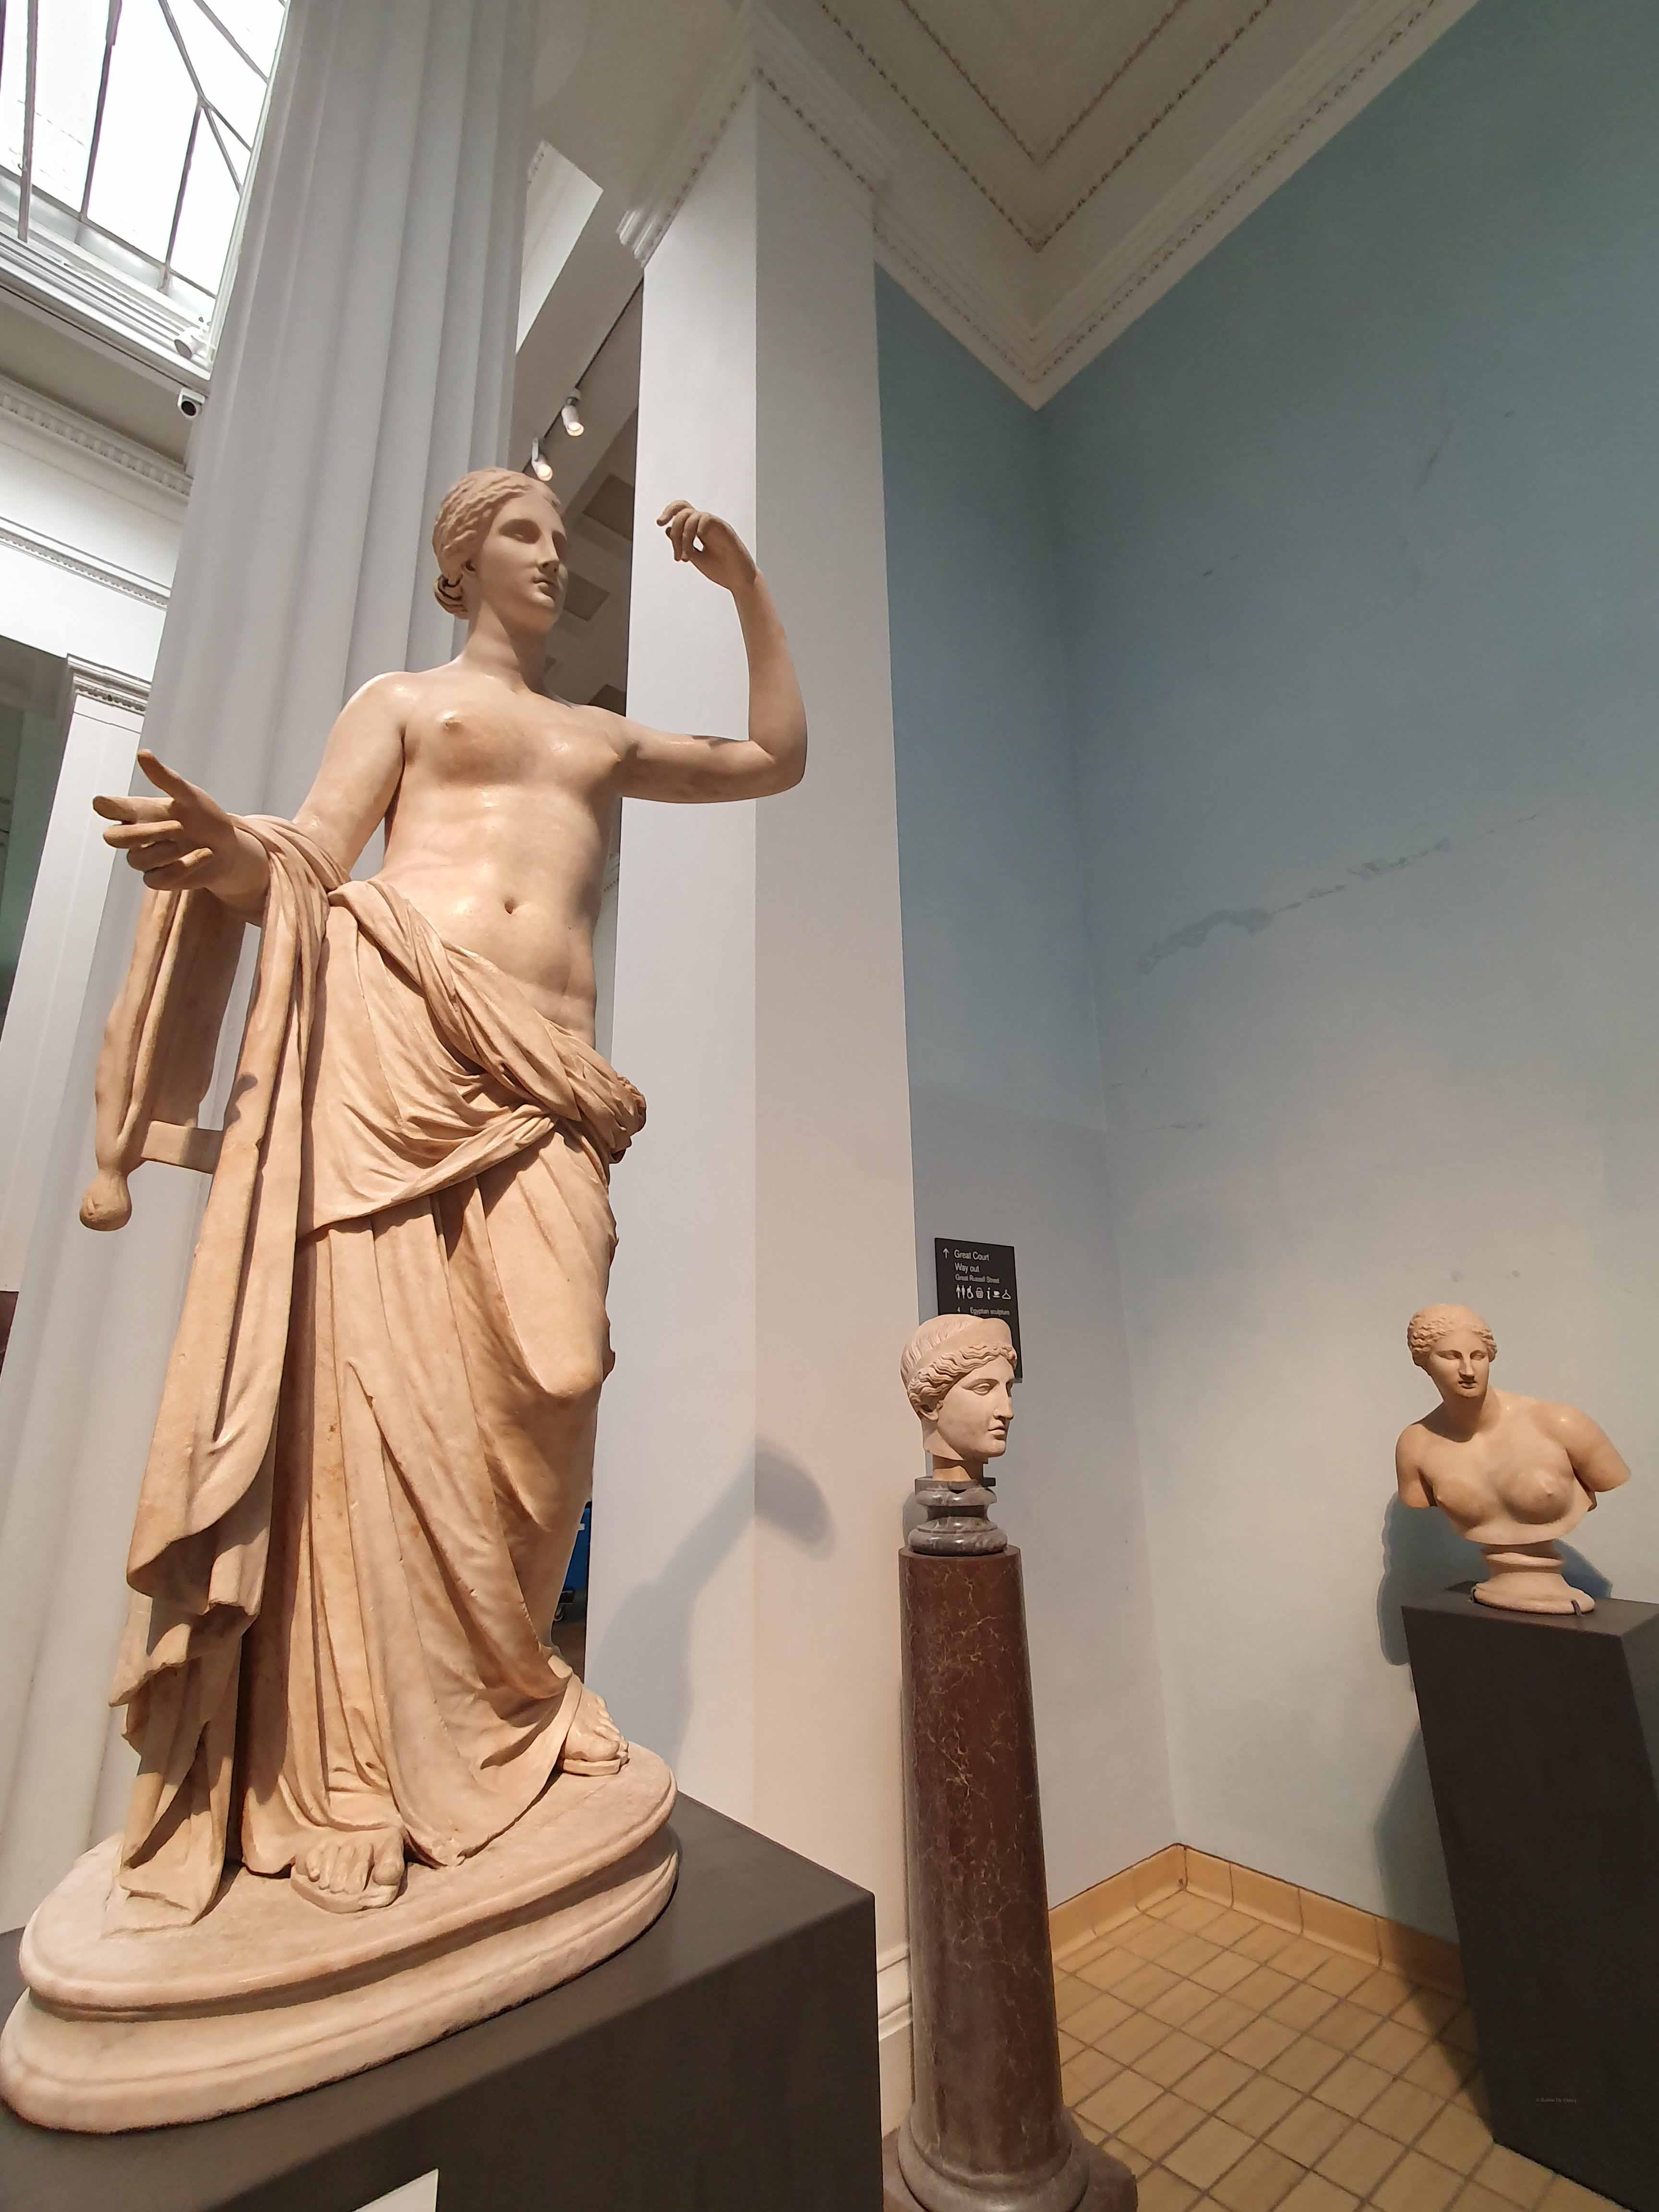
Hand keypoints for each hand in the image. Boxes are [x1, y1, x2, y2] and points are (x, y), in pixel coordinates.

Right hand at [93, 750, 265, 903]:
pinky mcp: (159, 878)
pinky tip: (205, 855)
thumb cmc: (206, 818)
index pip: (109, 808)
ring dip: (167, 850)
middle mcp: (138, 834)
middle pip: (113, 838)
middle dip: (142, 833)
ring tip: (192, 841)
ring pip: (136, 860)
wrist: (230, 848)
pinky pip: (156, 880)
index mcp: (140, 811)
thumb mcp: (190, 796)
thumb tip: (143, 753)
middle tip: (177, 826)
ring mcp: (146, 858)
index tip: (105, 804)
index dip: (104, 806)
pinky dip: (183, 867)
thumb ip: (166, 779)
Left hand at [657, 501, 757, 595]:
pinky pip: (706, 519)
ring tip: (685, 557)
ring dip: (683, 537)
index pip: (682, 511)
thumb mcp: (695, 557)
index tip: (659, 523)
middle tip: (672, 545)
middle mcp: (706, 525)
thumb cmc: (720, 570)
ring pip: (692, 516)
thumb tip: (667, 530)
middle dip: (672, 524)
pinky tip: (695, 548)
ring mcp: (715, 526)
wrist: (739, 580)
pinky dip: (696, 531)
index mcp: (699, 530)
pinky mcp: (724, 529)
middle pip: (683, 510)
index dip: (669, 512)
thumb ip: (682, 544)